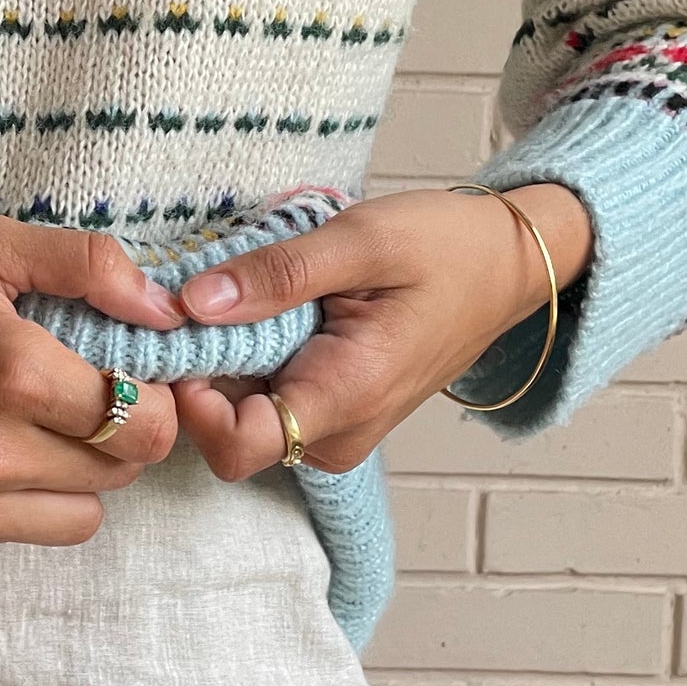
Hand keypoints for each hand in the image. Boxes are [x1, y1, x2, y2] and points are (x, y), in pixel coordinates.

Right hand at [0, 205, 187, 556]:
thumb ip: (86, 265)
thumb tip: (166, 311)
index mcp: (10, 373)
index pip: (142, 424)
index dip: (158, 399)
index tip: (135, 375)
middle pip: (117, 475)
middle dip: (119, 434)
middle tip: (82, 392)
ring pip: (76, 519)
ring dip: (75, 476)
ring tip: (34, 424)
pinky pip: (8, 533)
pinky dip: (12, 499)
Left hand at [165, 184, 593, 478]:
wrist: (507, 265)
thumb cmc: (446, 248)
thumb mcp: (364, 239)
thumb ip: (278, 273)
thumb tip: (194, 302)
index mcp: (347, 396)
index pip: (236, 446)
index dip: (190, 399)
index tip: (179, 333)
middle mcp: (336, 433)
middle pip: (226, 432)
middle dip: (197, 372)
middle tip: (191, 297)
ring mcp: (333, 428)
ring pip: (239, 416)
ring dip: (220, 362)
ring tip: (235, 293)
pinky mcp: (330, 412)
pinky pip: (264, 399)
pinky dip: (245, 360)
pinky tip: (256, 309)